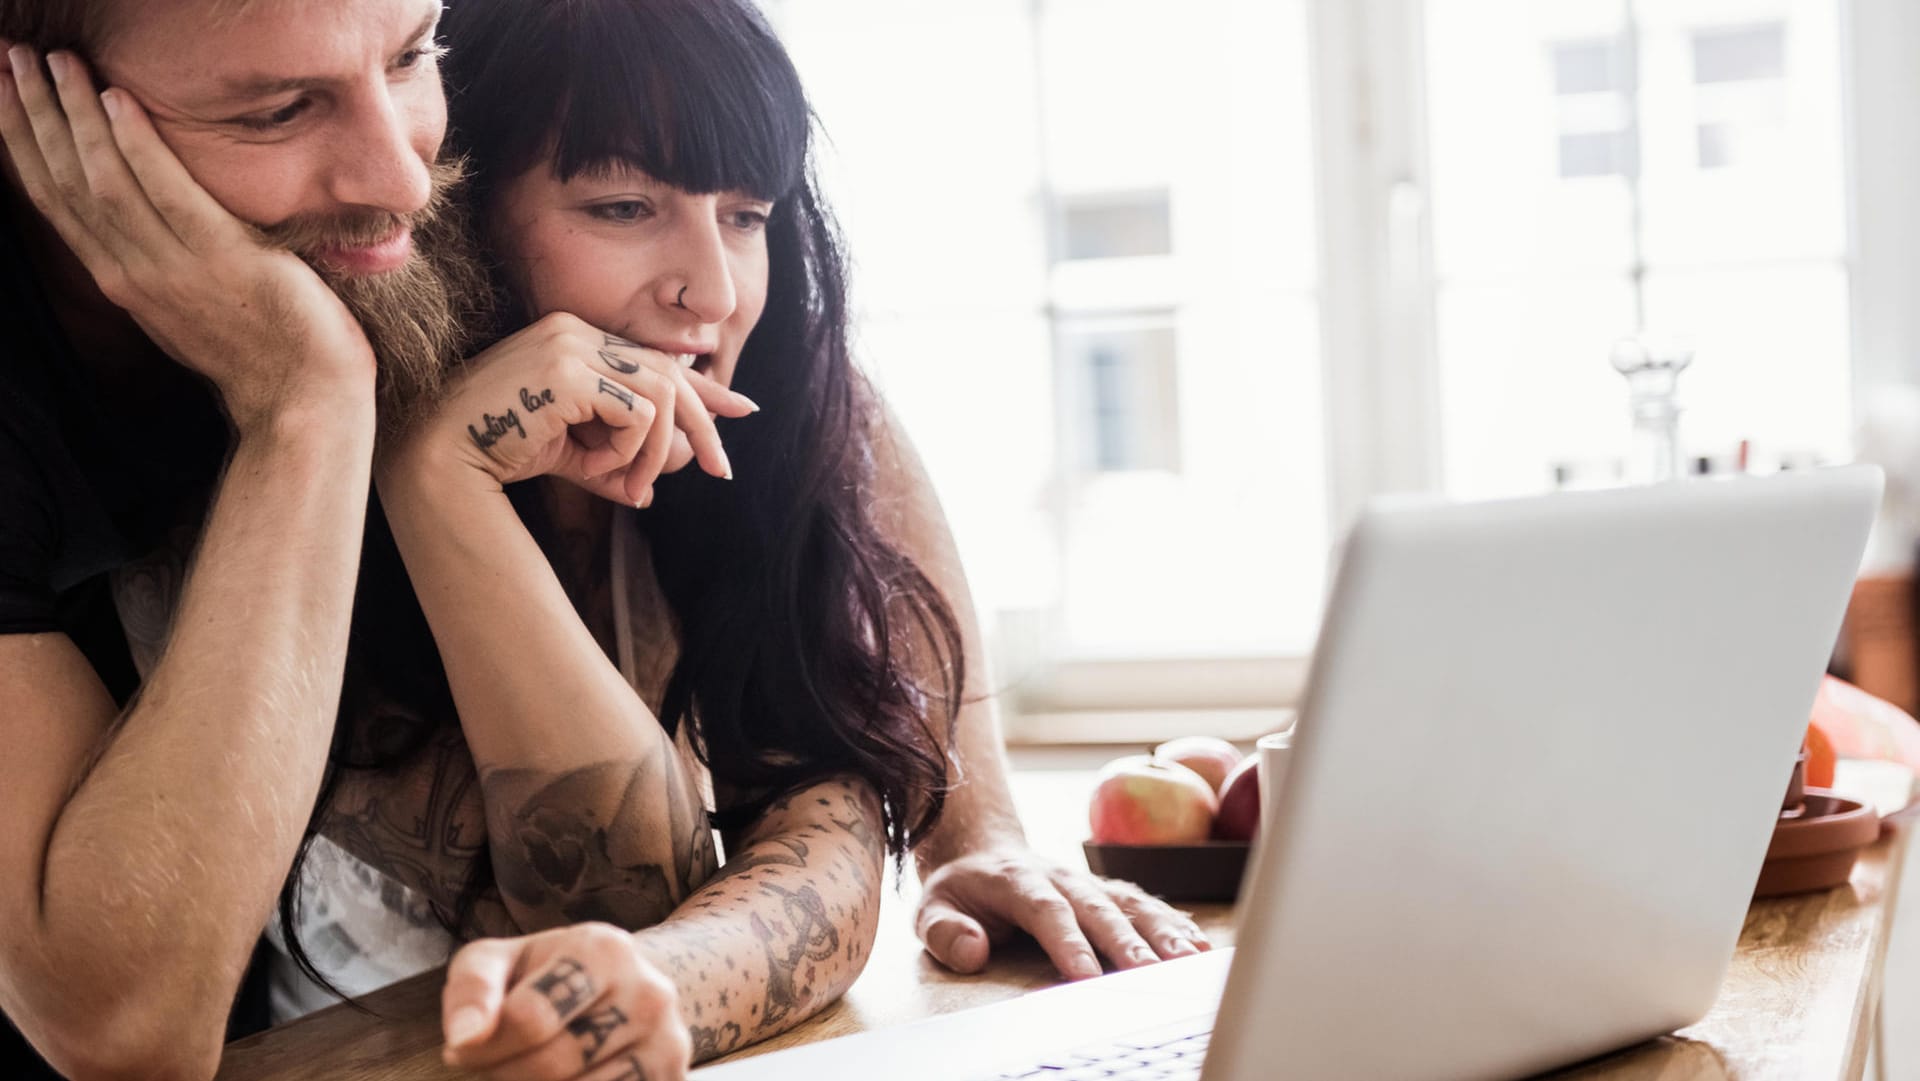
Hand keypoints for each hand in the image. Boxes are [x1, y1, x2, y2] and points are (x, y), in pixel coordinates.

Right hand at [0, 46, 375, 430]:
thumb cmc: (255, 351)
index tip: (4, 93)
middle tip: (14, 58)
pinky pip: (170, 192)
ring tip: (56, 62)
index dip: (23, 144)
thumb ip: (153, 265)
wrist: (301, 399)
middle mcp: (132, 272)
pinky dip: (138, 145)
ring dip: (74, 114)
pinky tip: (117, 101)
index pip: (54, 201)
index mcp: (121, 280)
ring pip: (102, 178)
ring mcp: (174, 266)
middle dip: (33, 115)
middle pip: (65, 180)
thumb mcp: (182, 308)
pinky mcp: (223, 257)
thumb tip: (135, 228)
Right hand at [384, 312, 755, 506]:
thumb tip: (656, 487)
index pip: (654, 358)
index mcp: (573, 337)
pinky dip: (627, 452)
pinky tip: (592, 466)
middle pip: (670, 374)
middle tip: (722, 471)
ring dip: (653, 454)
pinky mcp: (570, 370)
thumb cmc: (498, 453)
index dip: (702, 390)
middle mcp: (575, 330)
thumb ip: (615, 460)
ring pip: (661, 397)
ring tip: (627, 486)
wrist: (441, 458)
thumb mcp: (572, 455)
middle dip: (703, 425)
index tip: (739, 411)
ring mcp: (571, 344)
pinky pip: (636, 415)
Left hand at [442, 923, 690, 1080]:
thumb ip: (473, 991)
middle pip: (553, 1065)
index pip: (531, 1018)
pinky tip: (563, 1079)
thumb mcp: (501, 962)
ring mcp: (668, 1042)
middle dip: (505, 1076)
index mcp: (605, 950)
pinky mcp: (672, 1079)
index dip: (482, 1047)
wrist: (620, 986)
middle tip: (493, 1067)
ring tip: (527, 1073)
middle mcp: (649, 993)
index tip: (461, 1051)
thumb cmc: (546, 975)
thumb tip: (463, 1039)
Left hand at [915, 845, 1212, 980]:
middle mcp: (1062, 877)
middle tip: (1151, 975)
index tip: (1084, 975)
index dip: (1067, 940)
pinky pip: (1148, 906)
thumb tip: (973, 952)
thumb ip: (945, 931)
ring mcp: (1091, 882)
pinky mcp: (1111, 892)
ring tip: (1191, 962)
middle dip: (1127, 942)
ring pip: (1132, 904)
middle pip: (1099, 908)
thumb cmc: (961, 891)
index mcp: (1017, 880)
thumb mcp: (931, 908)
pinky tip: (1201, 947)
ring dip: (1163, 932)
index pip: (1046, 910)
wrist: (983, 851)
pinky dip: (1176, 925)